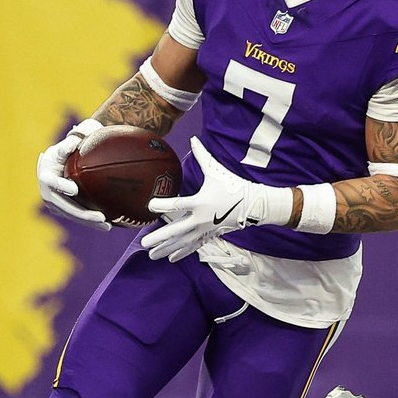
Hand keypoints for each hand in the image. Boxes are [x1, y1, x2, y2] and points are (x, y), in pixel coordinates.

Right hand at [37, 118, 109, 230]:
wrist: (60, 162)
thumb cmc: (67, 150)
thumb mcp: (68, 144)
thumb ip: (70, 143)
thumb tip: (72, 145)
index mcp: (46, 173)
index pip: (51, 182)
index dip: (61, 186)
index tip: (74, 189)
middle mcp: (47, 191)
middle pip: (63, 205)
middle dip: (82, 213)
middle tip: (101, 217)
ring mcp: (54, 203)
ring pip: (71, 215)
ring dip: (88, 222)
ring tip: (107, 226)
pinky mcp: (63, 210)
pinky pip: (76, 217)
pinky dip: (90, 222)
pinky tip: (107, 225)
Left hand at [141, 136, 291, 261]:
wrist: (253, 204)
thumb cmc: (234, 185)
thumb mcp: (216, 170)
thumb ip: (202, 156)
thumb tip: (193, 138)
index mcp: (200, 201)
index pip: (177, 205)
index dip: (162, 205)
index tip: (150, 206)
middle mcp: (201, 219)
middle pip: (176, 230)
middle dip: (159, 238)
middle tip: (143, 242)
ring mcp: (205, 229)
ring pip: (182, 242)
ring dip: (166, 249)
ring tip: (151, 255)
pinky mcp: (210, 235)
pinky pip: (193, 246)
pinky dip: (181, 252)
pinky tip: (170, 258)